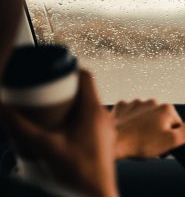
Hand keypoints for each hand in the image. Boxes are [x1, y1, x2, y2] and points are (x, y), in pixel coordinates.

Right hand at [0, 69, 118, 196]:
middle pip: (85, 90)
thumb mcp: (44, 147)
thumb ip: (20, 127)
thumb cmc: (77, 173)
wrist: (97, 196)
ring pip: (88, 105)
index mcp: (94, 111)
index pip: (86, 76)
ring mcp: (105, 129)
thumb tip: (0, 106)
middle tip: (43, 90)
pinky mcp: (103, 140)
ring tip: (47, 107)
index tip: (51, 72)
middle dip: (63, 88)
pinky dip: (74, 117)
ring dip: (69, 103)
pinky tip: (58, 127)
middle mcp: (103, 116)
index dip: (69, 69)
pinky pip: (89, 119)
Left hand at [111, 99, 184, 158]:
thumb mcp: (171, 141)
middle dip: (158, 131)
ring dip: (144, 126)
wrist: (110, 142)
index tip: (161, 146)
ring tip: (137, 140)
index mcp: (167, 108)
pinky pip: (130, 115)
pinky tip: (128, 132)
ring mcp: (135, 103)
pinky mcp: (121, 107)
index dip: (171, 138)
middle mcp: (152, 101)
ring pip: (146, 116)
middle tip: (149, 144)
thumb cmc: (139, 143)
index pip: (177, 125)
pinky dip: (130, 122)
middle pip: (162, 119)